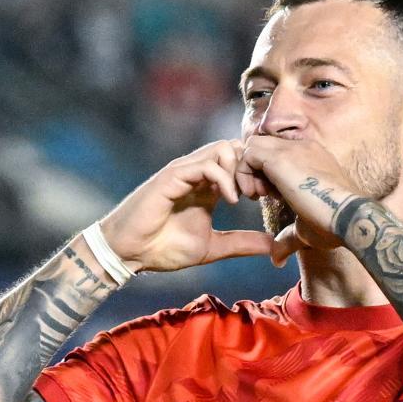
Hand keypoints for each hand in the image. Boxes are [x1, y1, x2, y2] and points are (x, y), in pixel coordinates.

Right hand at [100, 140, 272, 271]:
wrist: (130, 253)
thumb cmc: (164, 249)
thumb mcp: (213, 248)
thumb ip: (241, 244)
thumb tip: (271, 246)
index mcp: (209, 186)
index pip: (241, 163)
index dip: (259, 175)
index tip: (268, 199)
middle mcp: (198, 173)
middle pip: (236, 148)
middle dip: (253, 168)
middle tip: (259, 195)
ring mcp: (185, 171)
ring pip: (223, 148)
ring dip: (240, 170)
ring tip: (244, 197)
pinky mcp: (173, 175)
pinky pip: (206, 163)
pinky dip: (224, 178)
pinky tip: (230, 201)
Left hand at [238, 136, 357, 265]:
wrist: (348, 217)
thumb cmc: (334, 224)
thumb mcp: (306, 228)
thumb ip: (288, 237)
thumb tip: (277, 259)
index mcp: (312, 157)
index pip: (279, 152)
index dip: (269, 174)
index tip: (273, 198)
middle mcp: (302, 147)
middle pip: (265, 145)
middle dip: (255, 169)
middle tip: (261, 196)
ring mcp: (291, 149)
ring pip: (254, 145)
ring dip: (248, 170)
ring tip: (256, 197)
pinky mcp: (278, 157)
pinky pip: (248, 153)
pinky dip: (243, 173)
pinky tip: (253, 197)